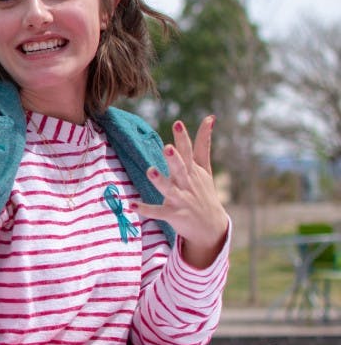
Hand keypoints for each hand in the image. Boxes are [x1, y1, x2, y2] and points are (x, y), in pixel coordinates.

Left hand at [133, 116, 229, 267]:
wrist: (211, 227)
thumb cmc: (203, 192)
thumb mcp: (205, 168)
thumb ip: (204, 143)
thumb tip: (210, 117)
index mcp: (193, 171)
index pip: (189, 152)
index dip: (183, 138)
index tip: (177, 123)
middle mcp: (187, 183)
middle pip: (180, 168)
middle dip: (174, 158)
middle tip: (167, 147)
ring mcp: (181, 199)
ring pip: (169, 189)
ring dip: (160, 181)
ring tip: (150, 171)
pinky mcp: (173, 214)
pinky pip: (158, 212)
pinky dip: (146, 209)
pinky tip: (132, 205)